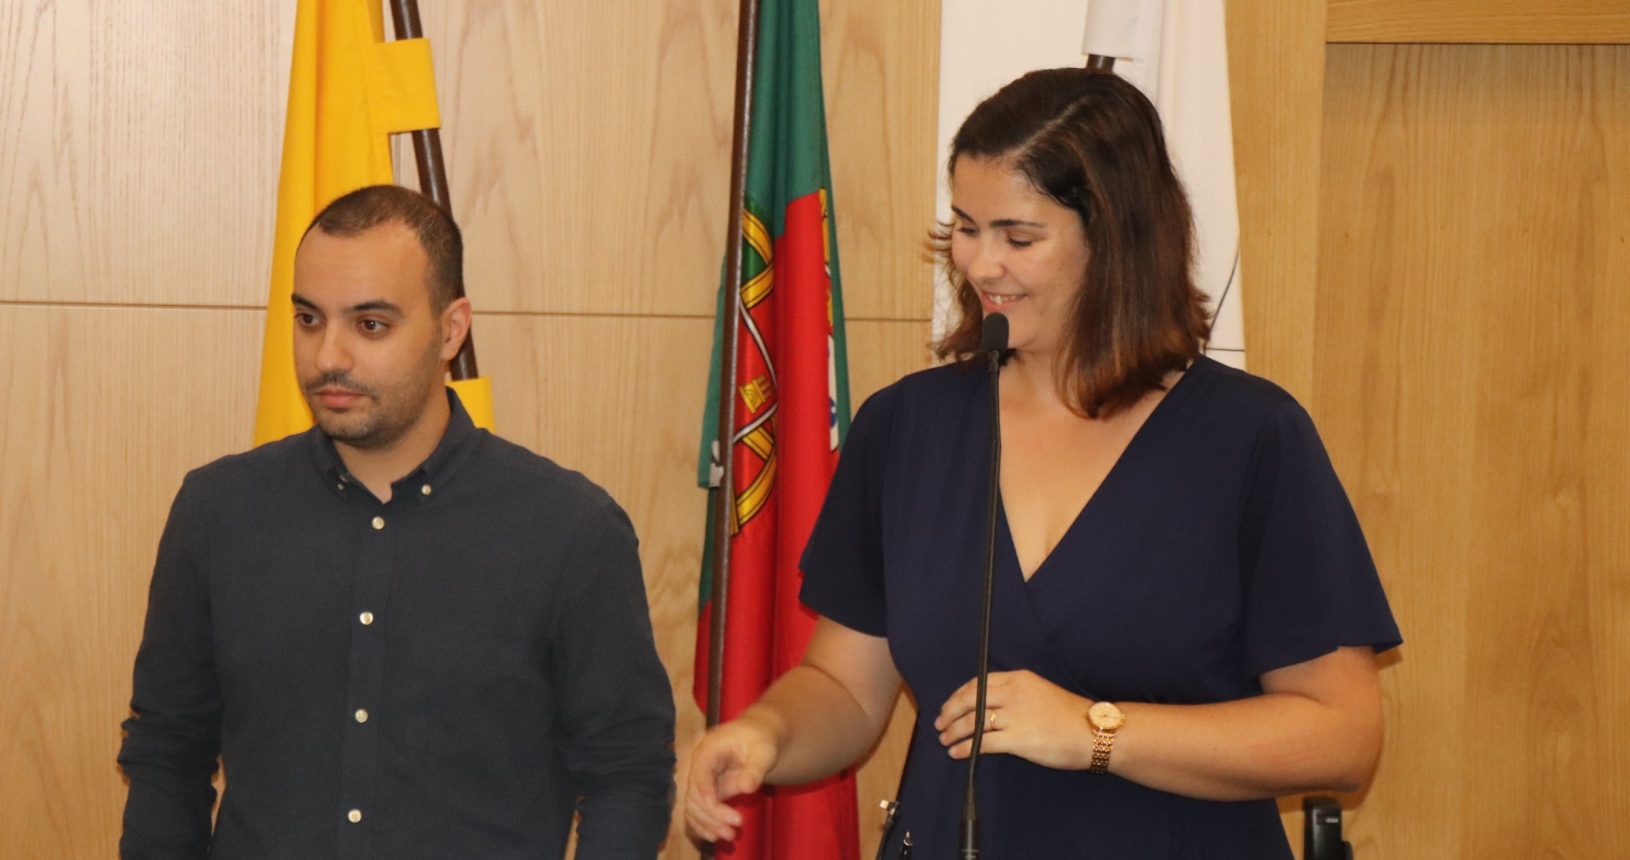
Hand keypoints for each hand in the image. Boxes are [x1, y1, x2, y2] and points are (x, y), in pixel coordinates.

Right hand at [684, 717, 779, 843]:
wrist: (759, 739)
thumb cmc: (760, 740)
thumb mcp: (763, 750)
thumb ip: (755, 768)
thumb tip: (746, 787)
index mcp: (709, 748)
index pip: (700, 771)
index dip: (704, 790)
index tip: (714, 806)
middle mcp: (700, 765)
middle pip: (695, 792)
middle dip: (711, 813)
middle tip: (734, 827)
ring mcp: (702, 780)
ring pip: (694, 806)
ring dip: (708, 823)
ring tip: (730, 836)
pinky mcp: (707, 792)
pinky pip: (698, 810)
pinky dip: (704, 824)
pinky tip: (715, 836)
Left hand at [934, 670, 1095, 770]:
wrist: (1094, 731)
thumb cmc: (1069, 716)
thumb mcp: (1039, 693)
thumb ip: (1014, 696)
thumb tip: (987, 708)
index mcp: (1019, 678)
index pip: (977, 683)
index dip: (958, 696)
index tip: (949, 706)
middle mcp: (1014, 692)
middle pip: (969, 699)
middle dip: (950, 712)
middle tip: (940, 724)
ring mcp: (1016, 715)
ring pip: (973, 721)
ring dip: (954, 732)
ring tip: (945, 740)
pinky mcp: (1019, 738)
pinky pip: (983, 743)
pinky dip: (965, 748)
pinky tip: (957, 753)